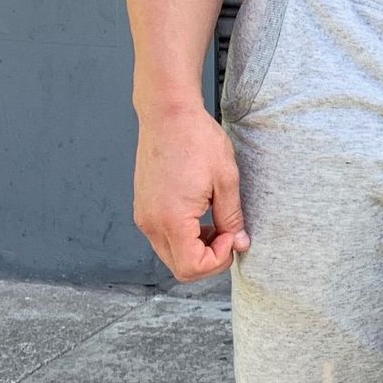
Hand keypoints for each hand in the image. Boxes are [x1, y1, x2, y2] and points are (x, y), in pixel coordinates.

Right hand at [134, 103, 250, 279]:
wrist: (168, 114)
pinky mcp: (143, 207)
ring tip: (215, 222)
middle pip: (179, 267)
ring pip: (171, 253)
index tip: (231, 236)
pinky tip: (199, 214)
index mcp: (172, 219)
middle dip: (208, 259)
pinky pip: (163, 236)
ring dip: (195, 248)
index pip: (191, 268)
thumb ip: (232, 217)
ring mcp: (144, 215)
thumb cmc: (196, 139)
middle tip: (227, 233)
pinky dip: (183, 236)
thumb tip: (240, 243)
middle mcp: (151, 222)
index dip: (218, 260)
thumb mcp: (226, 180)